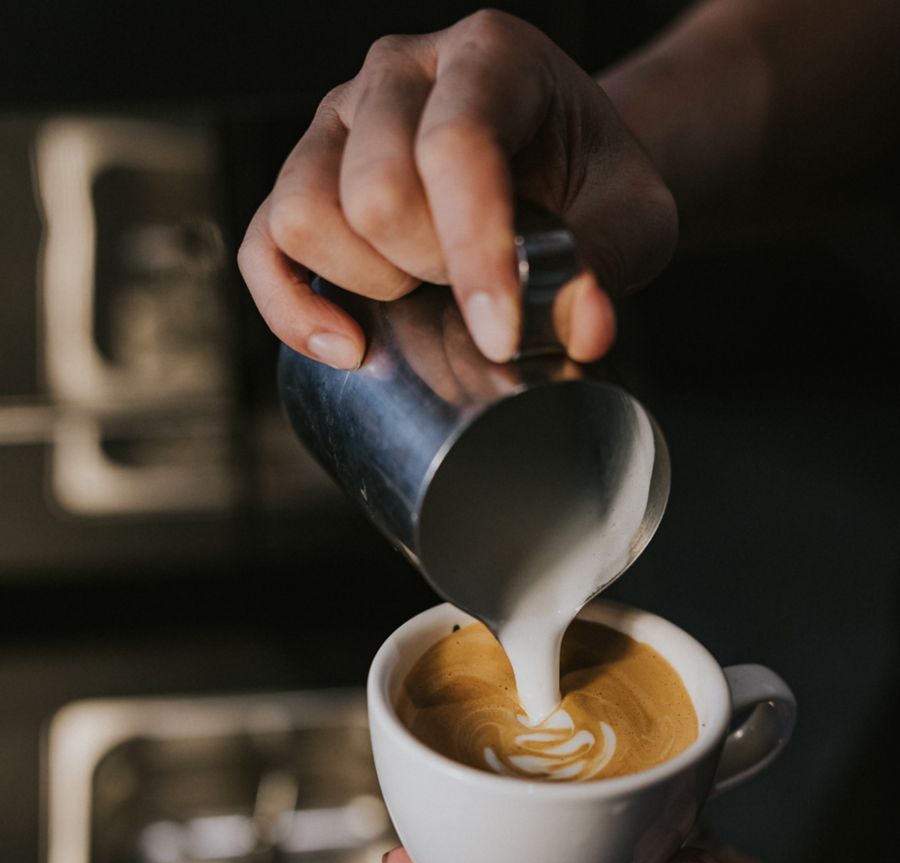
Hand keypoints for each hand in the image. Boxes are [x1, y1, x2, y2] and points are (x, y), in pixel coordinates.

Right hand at [238, 9, 676, 368]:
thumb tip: (585, 328)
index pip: (458, 147)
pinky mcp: (303, 176)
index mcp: (488, 56)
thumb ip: (611, 262)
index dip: (473, 253)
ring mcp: (338, 119)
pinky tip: (347, 344)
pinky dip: (291, 306)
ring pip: (303, 214)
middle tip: (474, 280)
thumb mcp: (633, 217)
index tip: (500, 336)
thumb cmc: (589, 185)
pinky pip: (263, 244)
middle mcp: (399, 72)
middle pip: (373, 191)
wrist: (556, 168)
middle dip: (429, 269)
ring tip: (422, 284)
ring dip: (368, 282)